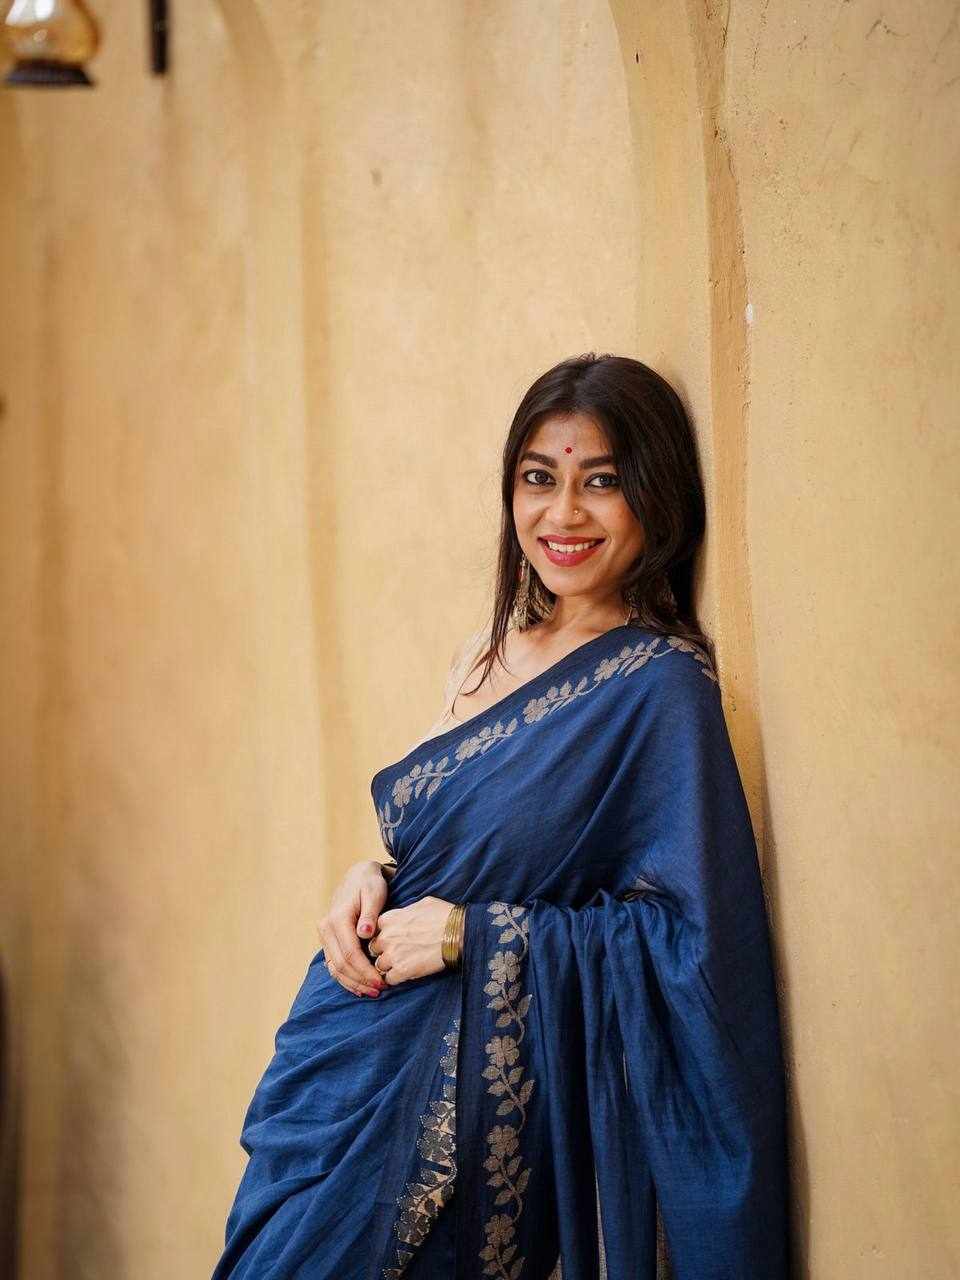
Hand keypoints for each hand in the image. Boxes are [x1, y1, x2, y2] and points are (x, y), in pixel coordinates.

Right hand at [317, 859, 392, 997]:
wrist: (357, 876)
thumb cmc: (370, 884)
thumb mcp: (374, 893)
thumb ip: (370, 914)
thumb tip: (365, 933)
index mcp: (337, 918)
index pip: (350, 953)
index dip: (365, 971)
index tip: (381, 981)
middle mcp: (326, 928)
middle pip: (341, 964)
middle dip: (360, 981)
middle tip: (379, 990)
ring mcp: (325, 935)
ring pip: (334, 967)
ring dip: (352, 983)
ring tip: (371, 992)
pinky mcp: (328, 940)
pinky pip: (333, 964)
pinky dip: (345, 978)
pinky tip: (359, 986)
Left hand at [366, 896, 455, 985]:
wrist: (457, 932)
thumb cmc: (443, 915)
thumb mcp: (420, 904)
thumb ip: (404, 912)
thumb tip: (403, 916)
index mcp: (388, 919)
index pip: (373, 930)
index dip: (382, 935)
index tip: (390, 939)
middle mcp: (386, 937)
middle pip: (374, 949)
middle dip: (383, 952)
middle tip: (397, 953)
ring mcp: (393, 955)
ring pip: (379, 966)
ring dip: (388, 967)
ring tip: (402, 965)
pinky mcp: (402, 971)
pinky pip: (390, 979)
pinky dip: (396, 979)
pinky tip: (406, 974)